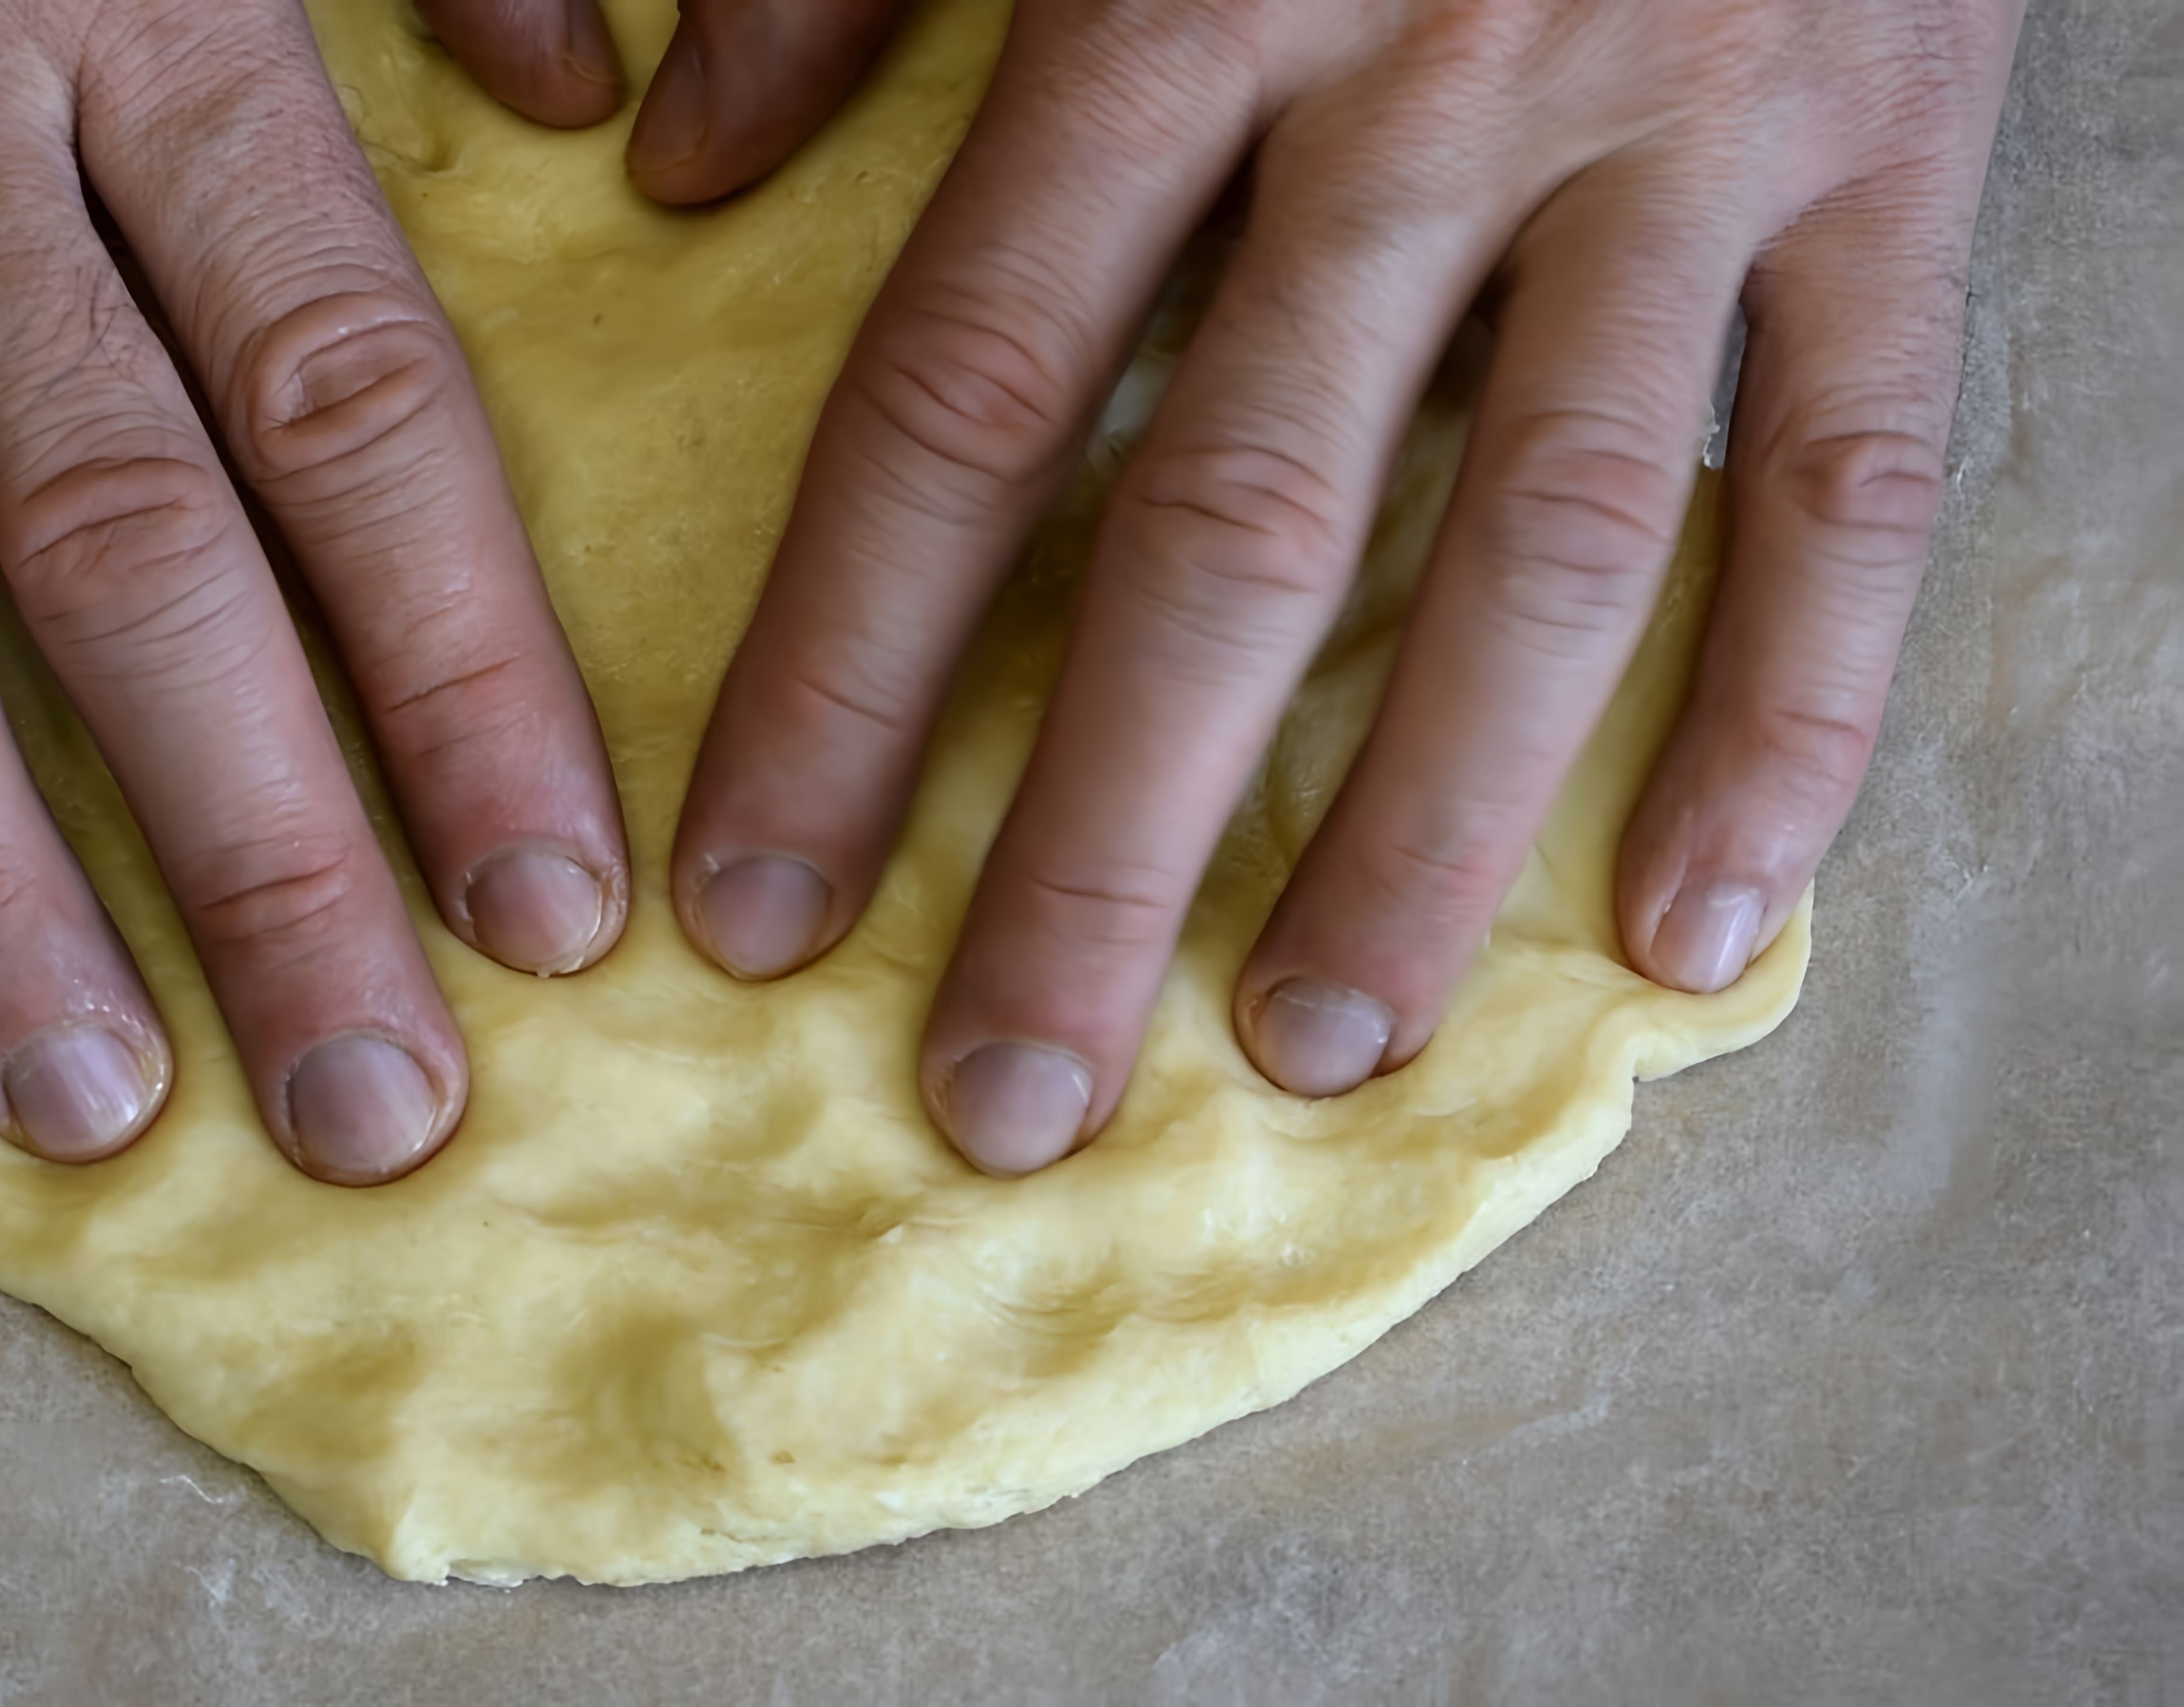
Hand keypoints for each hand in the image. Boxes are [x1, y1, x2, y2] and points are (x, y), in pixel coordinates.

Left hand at [594, 0, 2020, 1171]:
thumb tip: (674, 168)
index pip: (967, 398)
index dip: (844, 673)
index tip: (757, 905)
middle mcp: (1428, 81)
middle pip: (1235, 529)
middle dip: (1103, 842)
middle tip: (1002, 1098)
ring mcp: (1685, 119)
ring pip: (1548, 539)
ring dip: (1424, 825)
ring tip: (1305, 1049)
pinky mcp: (1904, 149)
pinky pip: (1858, 472)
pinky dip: (1796, 707)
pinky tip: (1696, 924)